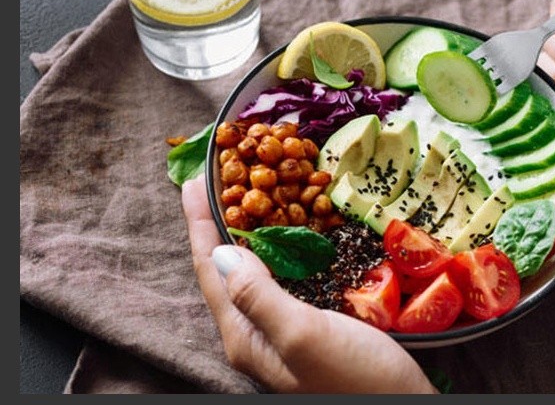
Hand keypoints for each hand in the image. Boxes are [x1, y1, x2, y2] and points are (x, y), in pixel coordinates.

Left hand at [182, 175, 437, 392]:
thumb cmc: (357, 379)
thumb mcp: (303, 335)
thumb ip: (258, 295)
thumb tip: (221, 252)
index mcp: (245, 334)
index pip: (211, 269)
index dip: (200, 222)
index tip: (195, 179)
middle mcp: (256, 332)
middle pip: (225, 268)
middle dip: (218, 221)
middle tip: (220, 177)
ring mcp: (282, 330)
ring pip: (253, 271)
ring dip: (245, 231)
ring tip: (245, 195)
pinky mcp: (309, 325)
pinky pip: (282, 277)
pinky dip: (278, 247)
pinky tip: (288, 233)